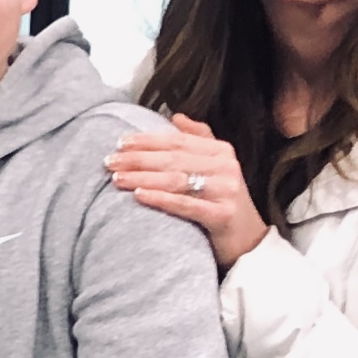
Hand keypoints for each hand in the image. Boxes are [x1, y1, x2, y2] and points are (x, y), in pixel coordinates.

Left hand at [106, 111, 267, 270]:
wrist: (247, 241)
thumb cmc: (221, 202)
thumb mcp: (215, 167)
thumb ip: (199, 139)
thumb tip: (176, 117)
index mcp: (221, 151)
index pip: (177, 142)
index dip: (147, 141)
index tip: (120, 142)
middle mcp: (226, 167)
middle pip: (173, 160)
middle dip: (138, 159)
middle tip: (109, 161)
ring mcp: (226, 191)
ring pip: (176, 180)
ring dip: (142, 177)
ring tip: (117, 178)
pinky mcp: (223, 215)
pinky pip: (186, 205)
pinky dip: (160, 198)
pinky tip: (138, 195)